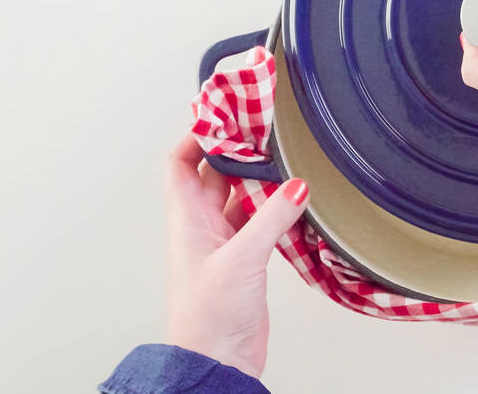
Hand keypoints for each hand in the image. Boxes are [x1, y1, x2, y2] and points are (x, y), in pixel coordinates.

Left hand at [164, 134, 307, 377]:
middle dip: (239, 151)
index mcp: (187, 220)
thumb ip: (272, 218)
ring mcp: (226, 243)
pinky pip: (261, 221)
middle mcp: (203, 226)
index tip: (227, 115)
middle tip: (267, 129)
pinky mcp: (247, 259)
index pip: (180, 163)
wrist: (218, 362)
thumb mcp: (242, 259)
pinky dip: (277, 208)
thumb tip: (297, 185)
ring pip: (242, 195)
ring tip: (287, 158)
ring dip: (262, 179)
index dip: (198, 136)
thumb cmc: (209, 316)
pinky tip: (296, 202)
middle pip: (216, 173)